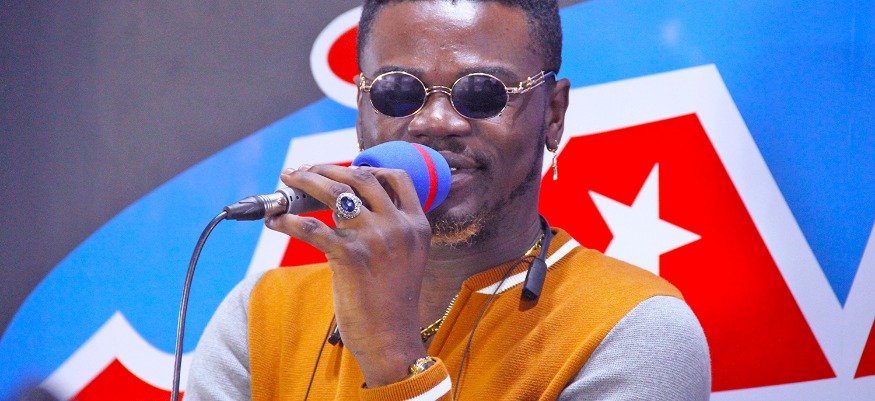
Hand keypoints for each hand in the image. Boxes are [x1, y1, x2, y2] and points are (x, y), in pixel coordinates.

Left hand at [265, 164, 430, 386]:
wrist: (391, 340)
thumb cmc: (391, 303)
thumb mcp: (405, 258)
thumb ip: (388, 230)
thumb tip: (345, 207)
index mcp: (416, 224)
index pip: (397, 177)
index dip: (368, 167)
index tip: (344, 169)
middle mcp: (399, 226)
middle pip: (361, 178)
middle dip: (327, 168)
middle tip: (304, 170)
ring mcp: (376, 239)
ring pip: (335, 193)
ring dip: (306, 182)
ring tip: (287, 180)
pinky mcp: (350, 256)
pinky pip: (312, 228)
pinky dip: (288, 220)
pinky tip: (275, 221)